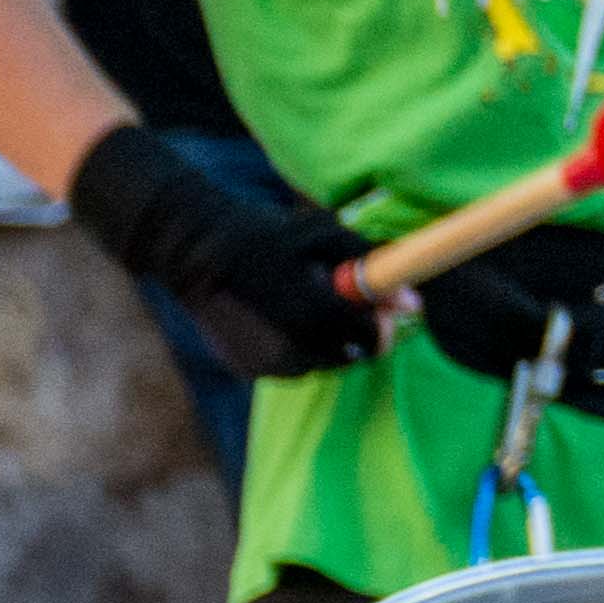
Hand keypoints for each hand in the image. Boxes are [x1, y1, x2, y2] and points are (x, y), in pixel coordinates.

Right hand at [66, 123, 388, 375]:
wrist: (190, 249)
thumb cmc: (262, 234)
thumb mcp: (323, 235)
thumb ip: (370, 265)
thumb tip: (414, 301)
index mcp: (315, 316)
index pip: (372, 341)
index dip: (382, 323)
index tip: (381, 304)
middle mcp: (292, 350)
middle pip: (349, 355)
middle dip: (354, 331)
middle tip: (341, 300)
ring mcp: (266, 365)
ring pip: (319, 362)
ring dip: (325, 339)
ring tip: (302, 300)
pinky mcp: (247, 369)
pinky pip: (289, 363)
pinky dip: (295, 345)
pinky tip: (277, 313)